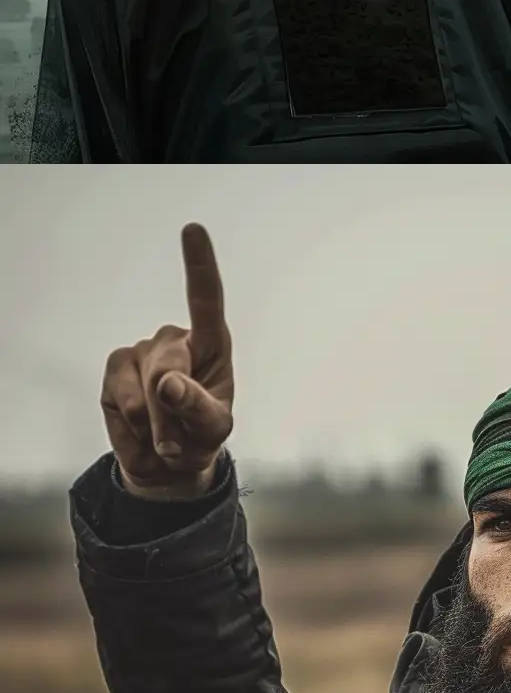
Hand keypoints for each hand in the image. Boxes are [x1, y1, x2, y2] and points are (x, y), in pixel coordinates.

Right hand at [100, 223, 235, 498]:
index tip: (193, 229)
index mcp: (212, 343)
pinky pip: (121, 399)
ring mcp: (141, 353)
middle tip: (180, 438)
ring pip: (145, 390)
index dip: (199, 264)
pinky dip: (132, 424)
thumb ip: (196, 406)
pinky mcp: (115, 370)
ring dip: (156, 423)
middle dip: (174, 411)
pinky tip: (142, 428)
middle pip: (170, 369)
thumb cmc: (201, 435)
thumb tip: (167, 383)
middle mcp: (175, 340)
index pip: (206, 299)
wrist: (169, 463)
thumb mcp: (214, 428)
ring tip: (165, 434)